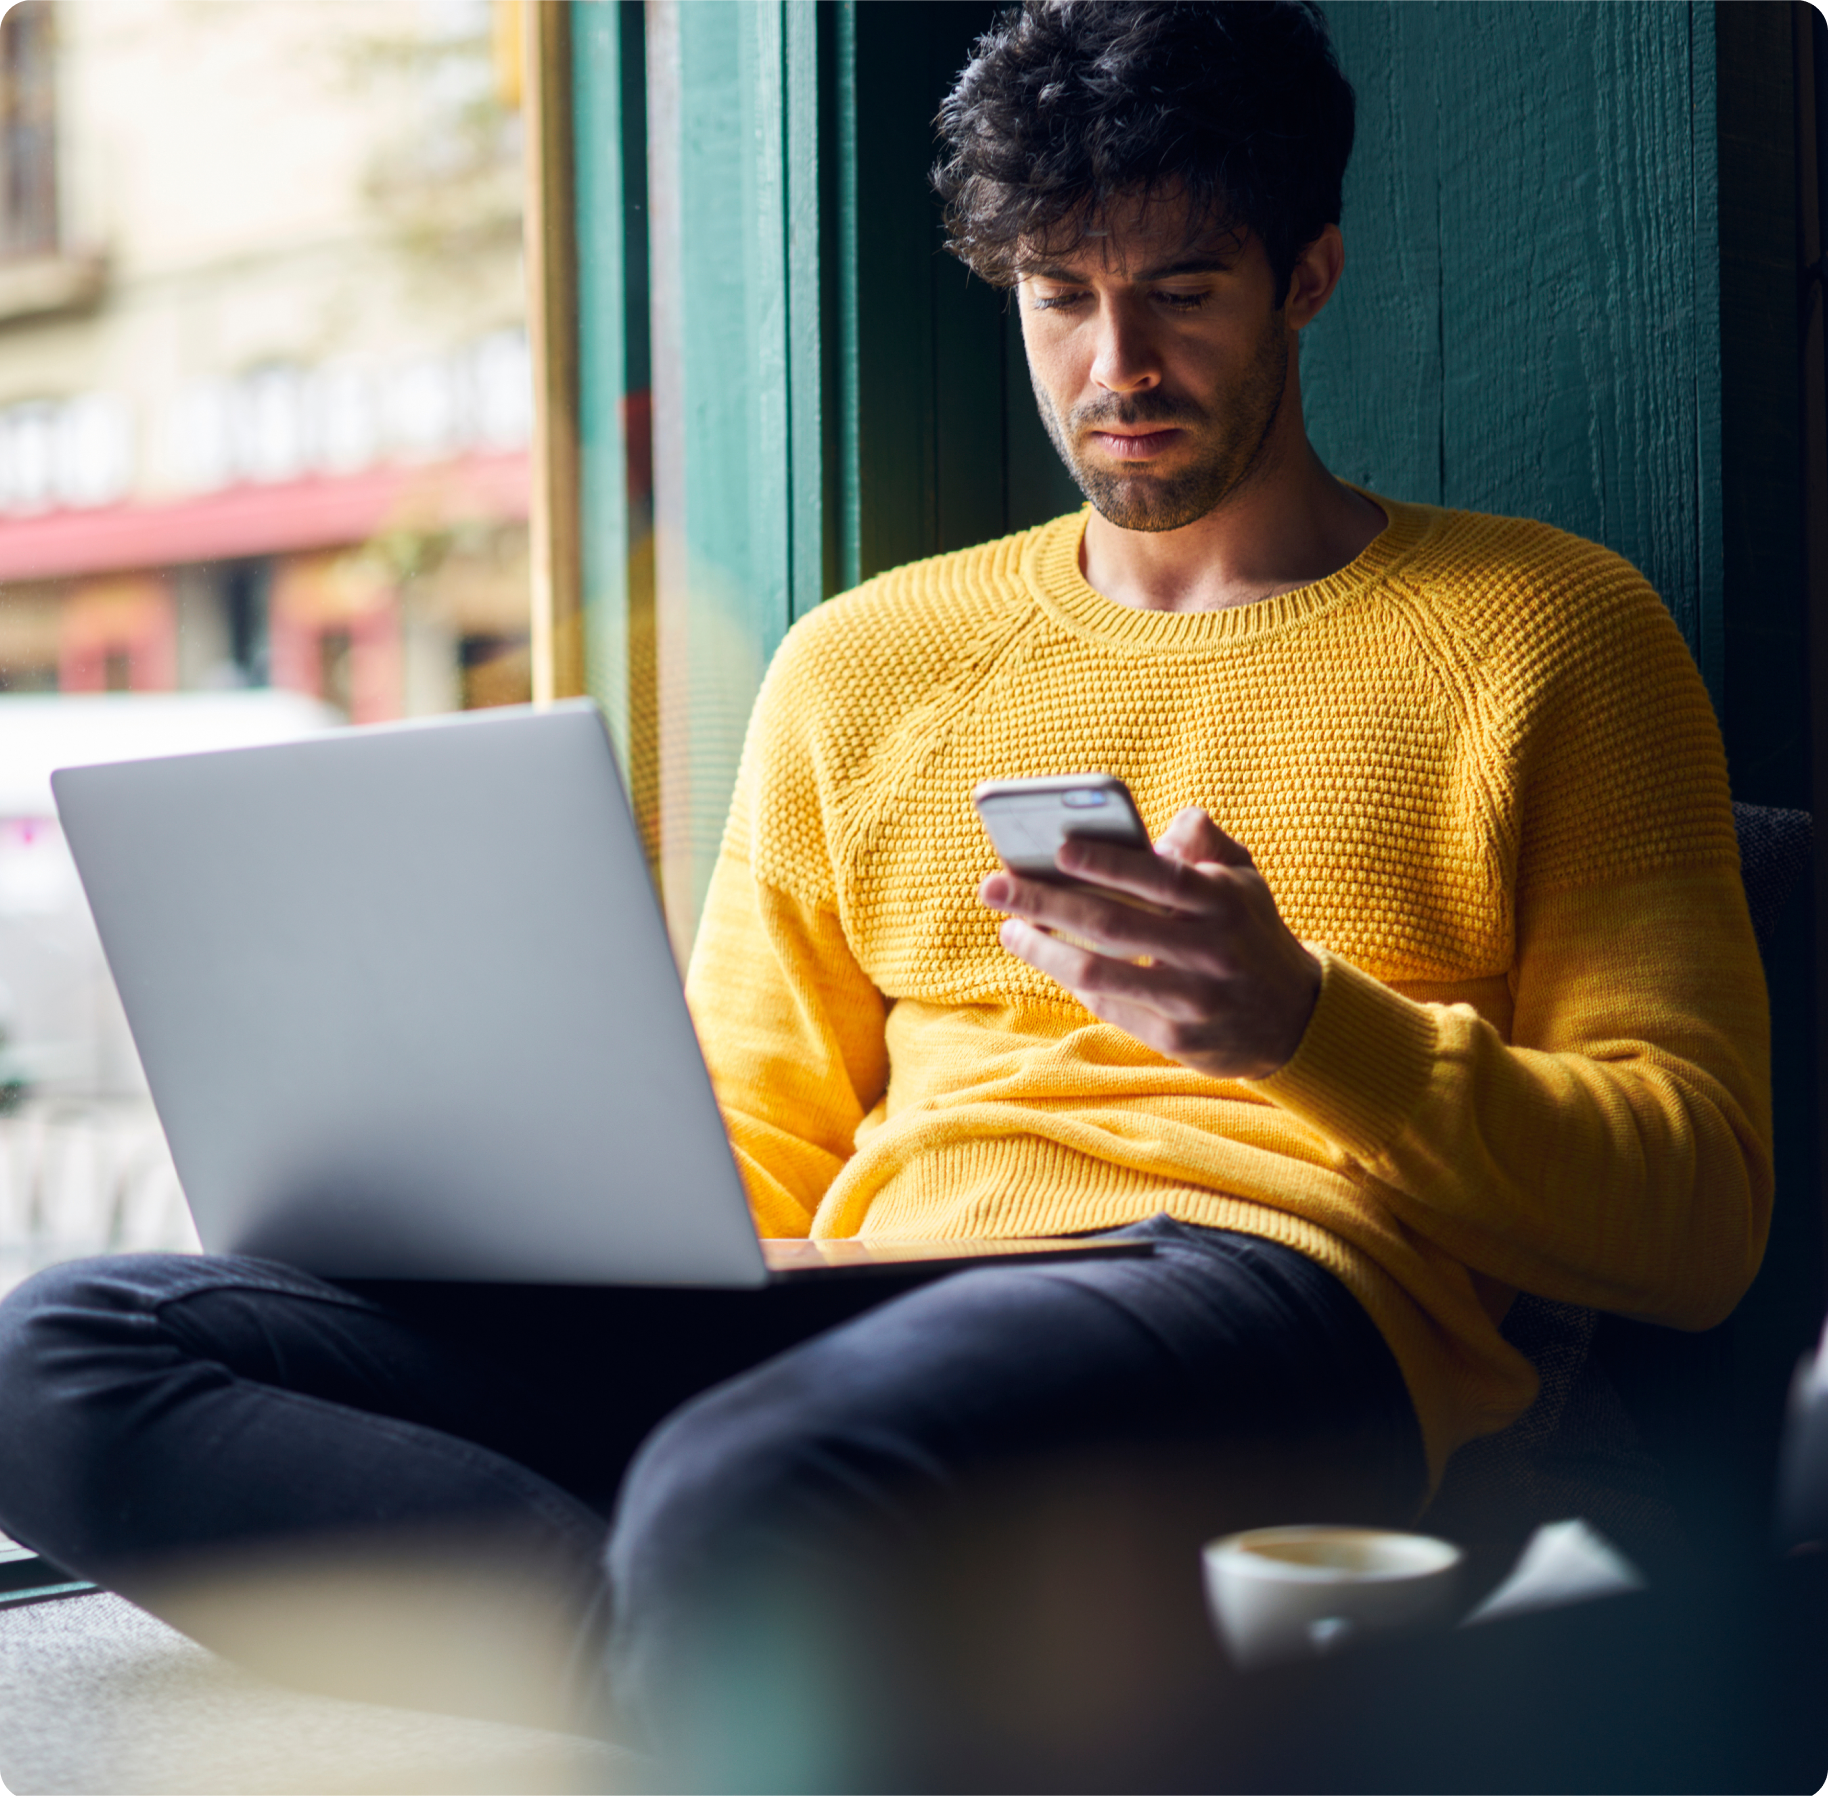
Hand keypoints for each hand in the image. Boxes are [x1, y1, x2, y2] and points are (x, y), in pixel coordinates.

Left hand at [977, 807, 1321, 1079]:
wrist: (1294, 1018)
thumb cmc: (1248, 931)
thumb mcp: (1243, 878)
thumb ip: (1204, 841)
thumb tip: (1161, 824)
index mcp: (1224, 901)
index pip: (1158, 876)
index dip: (1106, 862)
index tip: (1057, 848)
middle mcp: (1210, 951)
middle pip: (1112, 924)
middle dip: (1043, 902)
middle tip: (994, 886)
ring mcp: (1193, 1000)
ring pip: (1099, 973)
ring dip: (1042, 950)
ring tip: (1009, 928)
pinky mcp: (1177, 1039)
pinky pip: (1109, 1006)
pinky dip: (1071, 981)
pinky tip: (1046, 957)